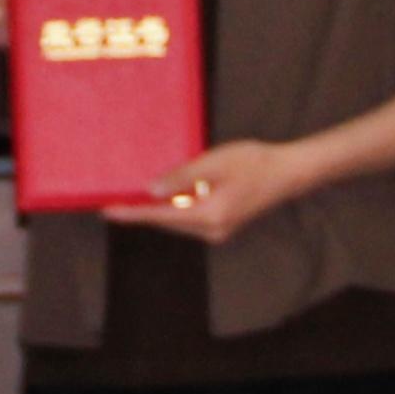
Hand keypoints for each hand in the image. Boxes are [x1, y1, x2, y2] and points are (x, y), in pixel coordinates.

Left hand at [107, 135, 313, 245]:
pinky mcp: (221, 226)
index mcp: (209, 216)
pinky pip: (189, 218)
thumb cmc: (253, 162)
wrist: (286, 173)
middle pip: (167, 221)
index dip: (133, 213)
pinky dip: (175, 208)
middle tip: (114, 199)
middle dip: (142, 211)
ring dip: (159, 209)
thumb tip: (150, 191)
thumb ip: (181, 176)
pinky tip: (166, 194)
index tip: (108, 211)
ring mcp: (217, 231)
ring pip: (178, 221)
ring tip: (136, 195)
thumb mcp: (214, 162)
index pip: (161, 216)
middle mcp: (211, 230)